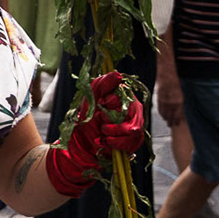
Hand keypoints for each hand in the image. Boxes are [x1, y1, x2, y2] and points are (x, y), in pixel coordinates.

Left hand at [46, 71, 147, 196]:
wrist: (82, 143)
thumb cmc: (86, 118)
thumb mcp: (89, 98)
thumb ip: (102, 85)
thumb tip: (118, 74)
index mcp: (124, 97)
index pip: (126, 96)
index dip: (112, 102)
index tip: (101, 104)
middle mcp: (133, 111)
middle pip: (130, 113)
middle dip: (111, 118)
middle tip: (99, 119)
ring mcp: (136, 126)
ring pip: (132, 129)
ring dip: (111, 131)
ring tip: (101, 131)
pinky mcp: (134, 142)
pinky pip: (130, 142)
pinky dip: (114, 143)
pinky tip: (104, 141)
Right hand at [155, 77, 183, 127]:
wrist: (167, 77)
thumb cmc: (177, 84)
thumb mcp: (183, 95)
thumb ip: (181, 104)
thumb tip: (182, 112)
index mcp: (178, 103)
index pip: (177, 116)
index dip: (177, 121)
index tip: (177, 124)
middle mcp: (170, 103)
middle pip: (170, 116)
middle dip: (170, 121)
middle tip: (171, 125)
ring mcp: (164, 102)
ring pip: (164, 113)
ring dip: (165, 118)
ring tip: (167, 121)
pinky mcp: (158, 99)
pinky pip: (159, 108)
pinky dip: (161, 113)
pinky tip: (162, 115)